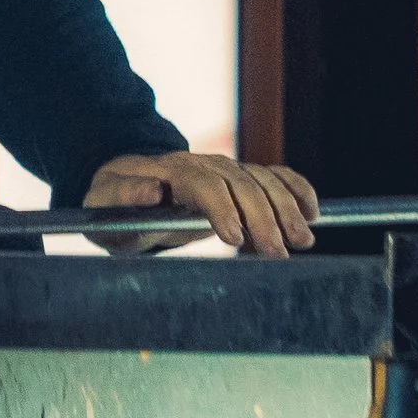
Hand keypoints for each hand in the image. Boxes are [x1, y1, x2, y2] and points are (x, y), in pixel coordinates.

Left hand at [83, 152, 319, 258]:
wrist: (123, 190)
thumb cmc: (112, 206)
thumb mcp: (104, 206)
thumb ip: (124, 199)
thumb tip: (152, 191)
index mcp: (167, 171)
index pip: (202, 183)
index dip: (221, 208)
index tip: (235, 239)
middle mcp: (201, 164)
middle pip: (239, 183)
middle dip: (262, 218)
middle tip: (278, 254)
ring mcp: (222, 168)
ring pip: (262, 180)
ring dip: (286, 208)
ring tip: (302, 241)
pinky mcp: (237, 177)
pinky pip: (273, 175)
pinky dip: (295, 189)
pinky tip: (313, 212)